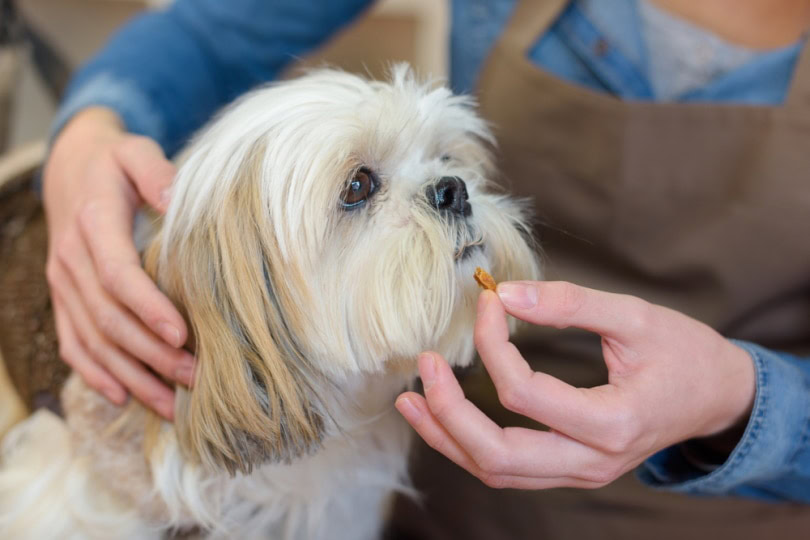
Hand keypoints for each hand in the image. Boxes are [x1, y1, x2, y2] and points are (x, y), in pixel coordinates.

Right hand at [44, 107, 193, 418]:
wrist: (71, 170)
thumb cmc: (116, 164)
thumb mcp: (135, 151)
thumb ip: (154, 169)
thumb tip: (175, 198)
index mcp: (93, 224)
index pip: (118, 274)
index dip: (148, 307)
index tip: (182, 335)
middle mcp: (71, 260)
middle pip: (109, 318)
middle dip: (150, 354)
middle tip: (194, 378)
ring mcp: (63, 284)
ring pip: (93, 340)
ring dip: (131, 375)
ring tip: (171, 405)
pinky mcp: (63, 300)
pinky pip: (73, 344)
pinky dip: (96, 374)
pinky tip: (123, 397)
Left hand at [395, 281, 754, 488]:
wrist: (717, 396)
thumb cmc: (684, 353)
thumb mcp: (634, 316)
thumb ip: (570, 303)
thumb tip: (505, 292)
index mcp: (613, 424)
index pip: (525, 393)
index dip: (493, 345)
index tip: (488, 301)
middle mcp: (592, 462)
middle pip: (499, 455)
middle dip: (451, 412)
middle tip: (427, 366)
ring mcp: (580, 472)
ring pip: (497, 472)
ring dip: (449, 437)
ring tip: (411, 402)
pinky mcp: (571, 469)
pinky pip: (508, 469)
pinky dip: (468, 447)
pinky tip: (440, 419)